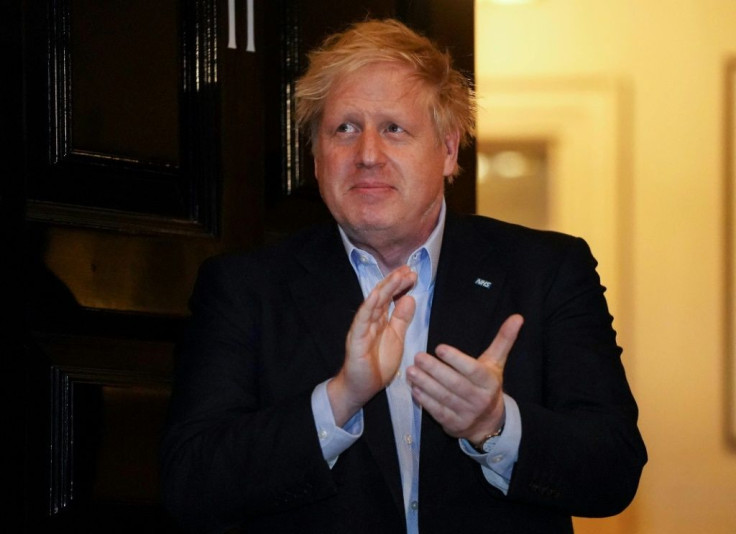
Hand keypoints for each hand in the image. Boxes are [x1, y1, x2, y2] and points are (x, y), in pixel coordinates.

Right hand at [327, 266, 416, 425]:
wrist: (361, 388)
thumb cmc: (377, 364)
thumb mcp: (396, 338)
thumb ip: (401, 319)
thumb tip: (409, 298)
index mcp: (380, 320)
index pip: (390, 298)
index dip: (400, 285)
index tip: (412, 274)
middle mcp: (370, 320)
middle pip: (382, 296)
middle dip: (394, 282)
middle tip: (407, 270)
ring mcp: (362, 328)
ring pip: (373, 304)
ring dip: (385, 289)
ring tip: (397, 276)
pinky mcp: (355, 339)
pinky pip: (361, 320)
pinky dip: (368, 307)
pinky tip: (376, 296)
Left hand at [406, 314, 523, 444]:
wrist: (489, 423)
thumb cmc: (488, 385)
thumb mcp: (496, 363)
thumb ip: (503, 340)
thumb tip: (518, 317)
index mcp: (489, 382)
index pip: (473, 370)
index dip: (456, 359)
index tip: (439, 348)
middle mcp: (480, 399)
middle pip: (455, 384)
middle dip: (435, 370)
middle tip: (418, 356)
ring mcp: (466, 414)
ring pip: (444, 398)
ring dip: (426, 384)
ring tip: (411, 371)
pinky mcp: (454, 425)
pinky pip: (438, 412)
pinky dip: (425, 401)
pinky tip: (414, 389)